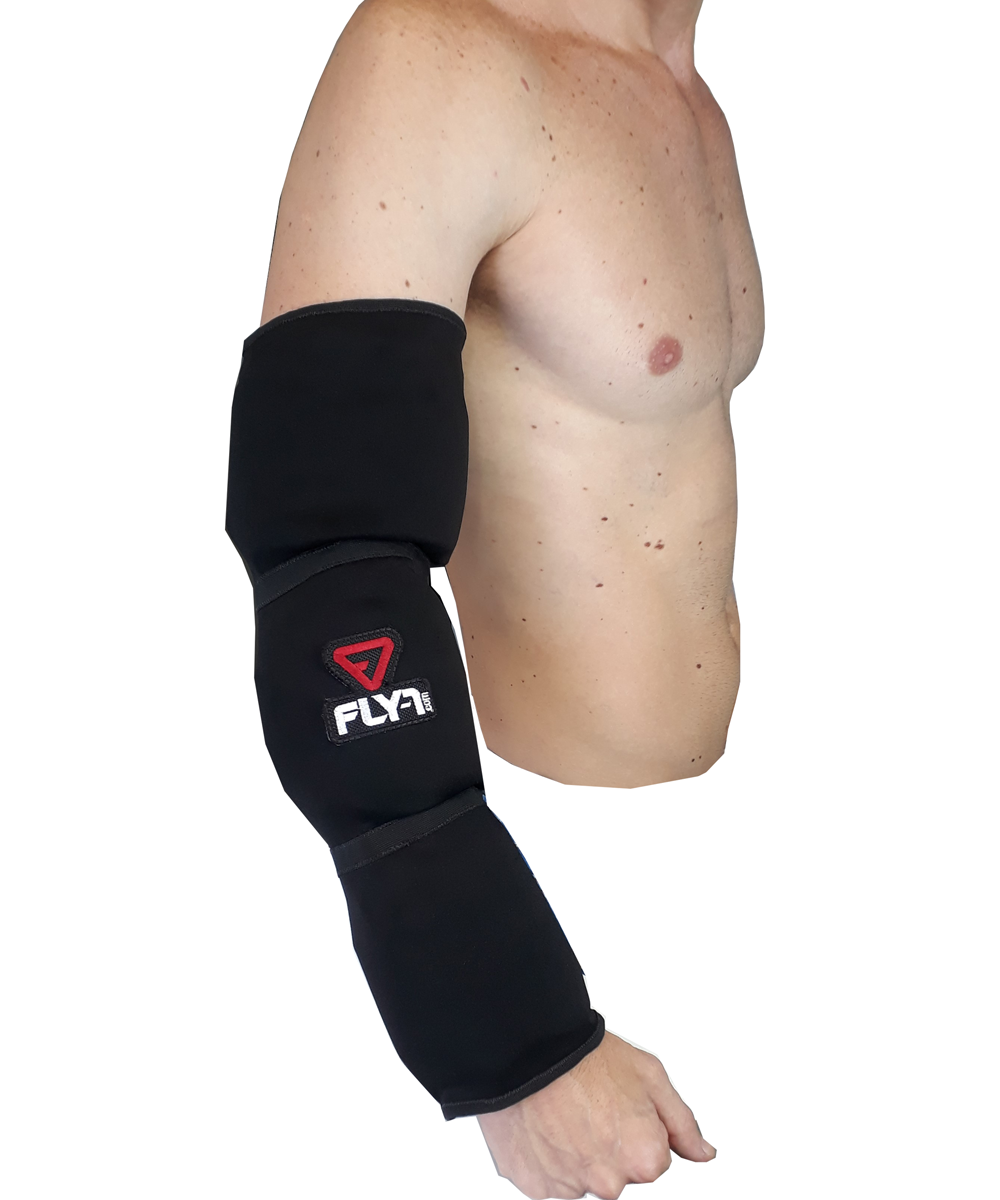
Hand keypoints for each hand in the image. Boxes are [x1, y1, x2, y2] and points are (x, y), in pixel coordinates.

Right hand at [477, 1031, 714, 1198]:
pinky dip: (547, 1160)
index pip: (651, 1159)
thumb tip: (703, 1153)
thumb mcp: (650, 1075)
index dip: (635, 1128)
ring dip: (576, 1154)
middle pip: (617, 1174)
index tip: (616, 1105)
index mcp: (645, 1159)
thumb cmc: (586, 1056)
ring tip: (561, 1114)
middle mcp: (610, 1183)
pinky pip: (550, 1182)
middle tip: (587, 1108)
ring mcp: (570, 1189)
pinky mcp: (536, 1188)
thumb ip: (682, 1123)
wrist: (528, 1049)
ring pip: (582, 1178)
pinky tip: (544, 1127)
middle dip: (607, 1147)